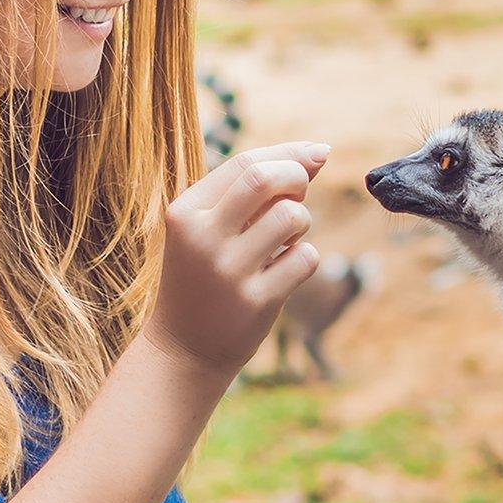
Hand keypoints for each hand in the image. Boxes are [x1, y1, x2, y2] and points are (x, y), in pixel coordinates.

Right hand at [144, 141, 328, 376]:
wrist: (183, 349)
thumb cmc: (204, 278)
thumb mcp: (211, 229)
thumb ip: (254, 190)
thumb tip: (317, 153)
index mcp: (185, 212)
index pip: (245, 162)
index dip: (289, 153)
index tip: (319, 153)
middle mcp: (202, 237)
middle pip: (265, 179)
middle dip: (297, 177)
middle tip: (300, 194)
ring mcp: (228, 271)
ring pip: (291, 217)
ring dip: (302, 223)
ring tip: (286, 241)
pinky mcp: (256, 301)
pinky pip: (306, 258)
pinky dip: (306, 258)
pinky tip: (284, 270)